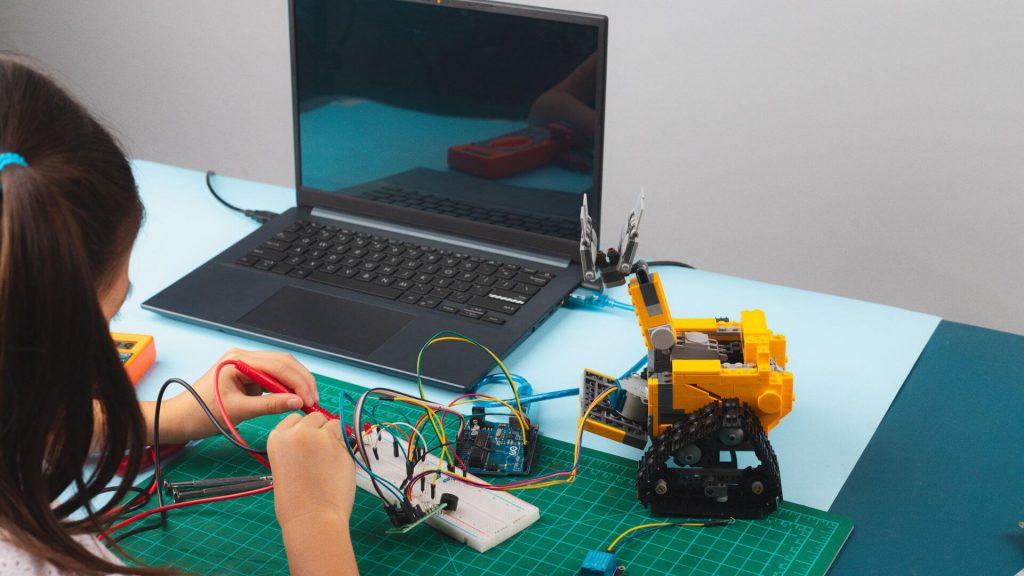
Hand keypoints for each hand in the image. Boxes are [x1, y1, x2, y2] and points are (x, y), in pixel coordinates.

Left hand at [161, 348, 318, 441]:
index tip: (309, 401)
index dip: (298, 383)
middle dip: (301, 381)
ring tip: (307, 401)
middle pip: (283, 362)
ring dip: (295, 384)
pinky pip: (273, 377)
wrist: (179, 419)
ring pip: (281, 368)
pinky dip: (285, 387)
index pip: (278, 366)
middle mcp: (243, 356)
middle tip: (313, 400)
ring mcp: (246, 364)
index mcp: (238, 360)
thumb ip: (270, 405)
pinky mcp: (248, 374)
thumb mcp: (238, 411)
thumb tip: (297, 402)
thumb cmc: (200, 414)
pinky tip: (293, 399)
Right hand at [268, 412, 356, 527]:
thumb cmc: (293, 501)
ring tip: (328, 460)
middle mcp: (300, 432)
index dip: (302, 429)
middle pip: (315, 416)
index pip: (294, 418)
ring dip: (334, 436)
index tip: (304, 441)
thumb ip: (295, 447)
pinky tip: (337, 469)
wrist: (312, 519)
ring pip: (334, 424)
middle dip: (319, 429)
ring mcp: (324, 437)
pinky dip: (343, 451)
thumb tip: (313, 435)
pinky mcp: (344, 447)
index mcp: (278, 437)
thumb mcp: (282, 466)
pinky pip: (346, 441)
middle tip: (319, 452)